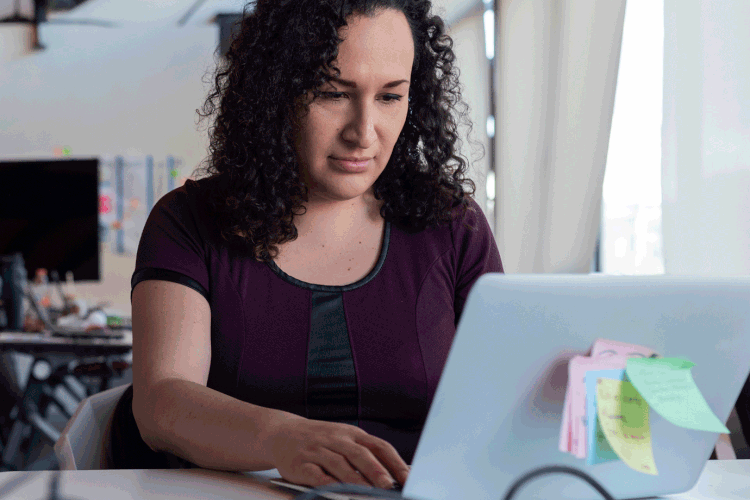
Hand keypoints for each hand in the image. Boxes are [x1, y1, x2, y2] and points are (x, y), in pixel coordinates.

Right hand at [266, 414, 409, 488]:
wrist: (281, 433)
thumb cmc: (321, 440)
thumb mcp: (345, 439)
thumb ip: (368, 454)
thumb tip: (398, 474)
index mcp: (352, 434)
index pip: (379, 446)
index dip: (395, 462)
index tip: (408, 478)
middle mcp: (336, 439)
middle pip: (359, 453)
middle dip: (375, 470)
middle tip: (388, 485)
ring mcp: (317, 450)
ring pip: (339, 464)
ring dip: (354, 479)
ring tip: (367, 492)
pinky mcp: (300, 463)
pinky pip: (316, 474)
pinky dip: (327, 483)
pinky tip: (337, 491)